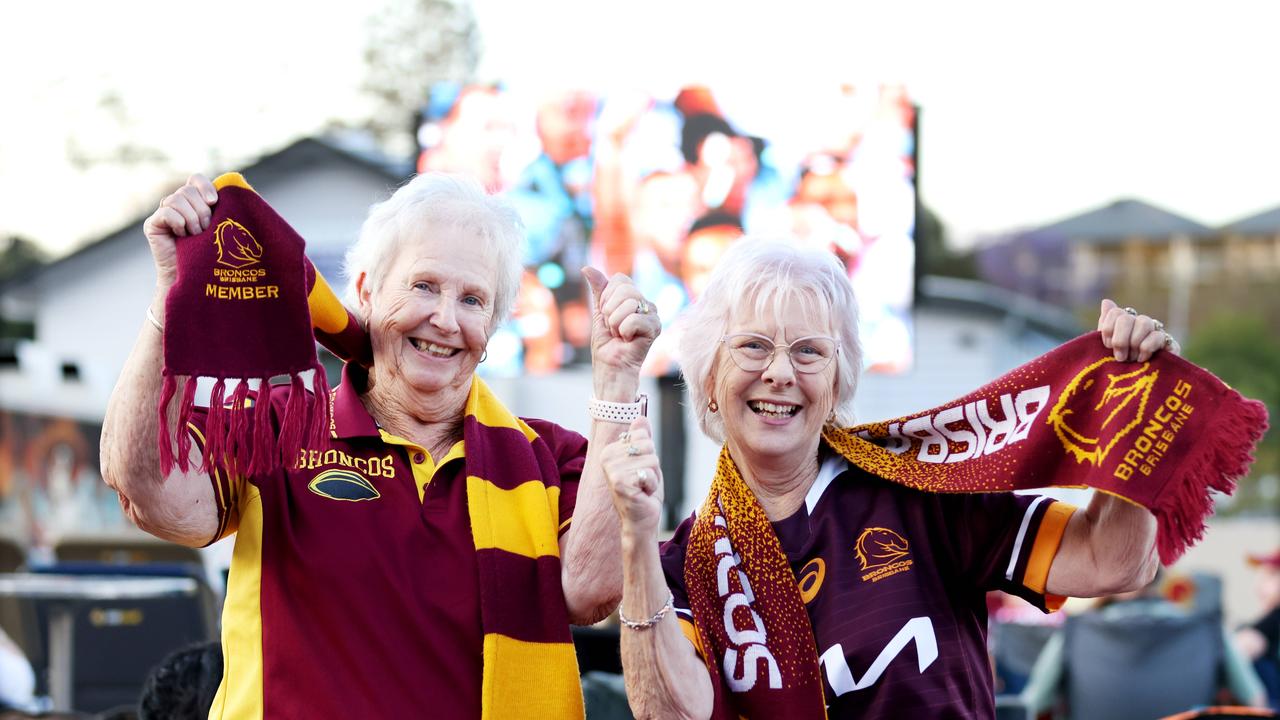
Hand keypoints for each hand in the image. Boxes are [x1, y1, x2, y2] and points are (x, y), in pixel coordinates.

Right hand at [143, 174, 217, 289]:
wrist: (193, 277)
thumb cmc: (212, 253)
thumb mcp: (222, 228)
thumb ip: (225, 209)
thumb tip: (239, 189)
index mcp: (194, 201)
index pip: (195, 179)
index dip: (205, 186)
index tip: (214, 202)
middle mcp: (177, 204)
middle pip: (187, 190)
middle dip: (201, 210)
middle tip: (206, 228)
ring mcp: (163, 213)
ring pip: (176, 199)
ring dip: (191, 219)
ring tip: (196, 235)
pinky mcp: (153, 224)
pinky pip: (166, 212)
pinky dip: (178, 222)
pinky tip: (182, 235)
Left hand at [583, 267, 659, 375]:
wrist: (610, 367)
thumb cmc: (606, 345)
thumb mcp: (599, 313)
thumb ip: (599, 290)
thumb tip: (587, 267)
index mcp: (634, 298)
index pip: (620, 279)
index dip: (607, 296)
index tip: (606, 314)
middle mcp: (646, 304)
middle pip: (625, 288)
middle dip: (610, 310)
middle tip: (613, 327)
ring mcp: (653, 315)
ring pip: (629, 303)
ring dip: (615, 323)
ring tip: (620, 335)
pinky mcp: (656, 328)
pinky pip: (633, 320)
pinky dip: (624, 332)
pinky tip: (628, 341)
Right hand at [603, 417, 663, 539]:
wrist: (640, 519)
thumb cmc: (643, 491)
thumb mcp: (645, 460)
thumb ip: (642, 438)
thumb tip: (640, 417)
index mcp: (610, 450)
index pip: (641, 435)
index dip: (648, 454)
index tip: (639, 470)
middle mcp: (606, 457)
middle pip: (648, 445)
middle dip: (652, 465)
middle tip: (642, 481)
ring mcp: (612, 470)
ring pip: (651, 459)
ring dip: (653, 476)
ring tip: (642, 488)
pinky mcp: (620, 482)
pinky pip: (649, 473)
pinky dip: (652, 485)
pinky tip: (642, 494)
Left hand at [1098, 298, 1179, 361]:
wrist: (1141, 387)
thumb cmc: (1120, 368)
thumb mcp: (1107, 349)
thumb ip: (1106, 325)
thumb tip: (1106, 301)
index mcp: (1124, 323)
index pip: (1115, 313)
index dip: (1108, 329)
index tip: (1107, 346)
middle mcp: (1140, 323)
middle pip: (1126, 318)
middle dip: (1120, 339)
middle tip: (1119, 357)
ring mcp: (1155, 331)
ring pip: (1143, 323)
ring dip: (1133, 344)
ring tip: (1131, 359)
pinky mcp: (1169, 342)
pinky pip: (1157, 336)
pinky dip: (1146, 349)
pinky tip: (1143, 360)